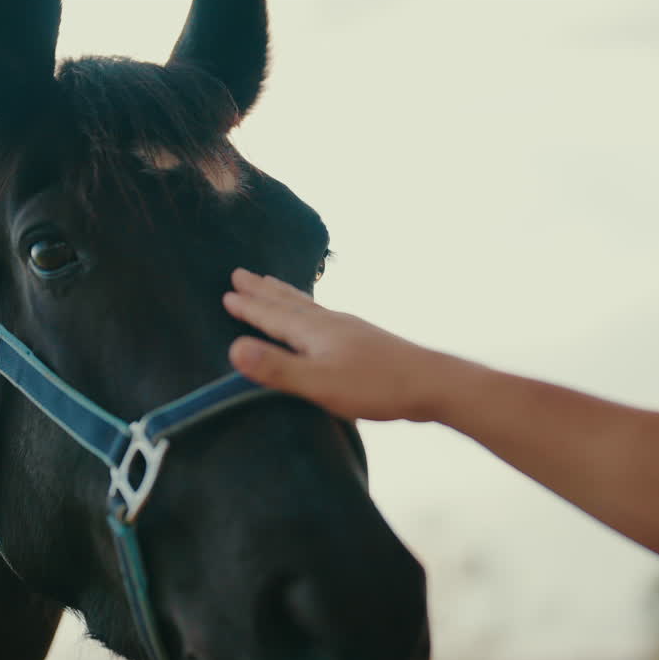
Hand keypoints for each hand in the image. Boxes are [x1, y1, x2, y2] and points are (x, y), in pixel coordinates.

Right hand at [222, 268, 449, 421]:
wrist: (431, 383)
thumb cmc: (375, 386)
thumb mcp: (320, 383)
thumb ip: (277, 368)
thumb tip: (234, 348)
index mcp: (314, 331)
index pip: (273, 315)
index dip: (249, 306)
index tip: (227, 292)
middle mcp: (329, 322)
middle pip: (289, 302)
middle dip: (263, 291)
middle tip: (242, 273)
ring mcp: (348, 329)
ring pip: (307, 306)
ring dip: (285, 295)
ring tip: (273, 284)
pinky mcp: (362, 342)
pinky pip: (323, 316)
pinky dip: (308, 309)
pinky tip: (318, 319)